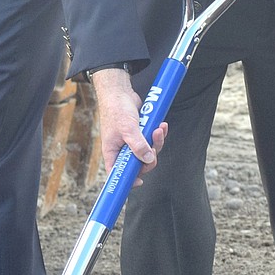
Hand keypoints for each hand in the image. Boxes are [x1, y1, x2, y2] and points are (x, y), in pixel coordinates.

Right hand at [91, 68, 166, 183]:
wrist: (120, 92)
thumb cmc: (117, 109)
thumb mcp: (128, 129)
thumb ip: (138, 145)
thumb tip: (148, 160)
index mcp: (112, 152)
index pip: (117, 173)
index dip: (128, 180)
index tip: (139, 182)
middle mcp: (122, 150)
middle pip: (138, 165)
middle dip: (149, 158)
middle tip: (153, 148)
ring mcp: (132, 142)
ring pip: (149, 152)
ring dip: (157, 143)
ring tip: (158, 129)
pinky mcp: (141, 134)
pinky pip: (152, 140)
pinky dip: (158, 135)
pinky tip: (161, 126)